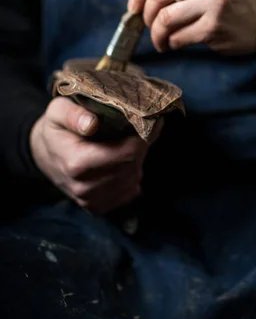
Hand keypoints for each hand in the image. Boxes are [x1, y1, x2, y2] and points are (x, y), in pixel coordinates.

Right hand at [30, 97, 161, 214]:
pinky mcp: (97, 208)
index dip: (142, 136)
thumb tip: (92, 124)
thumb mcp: (58, 111)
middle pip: (133, 166)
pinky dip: (131, 175)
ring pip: (133, 179)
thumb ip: (73, 115)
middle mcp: (84, 188)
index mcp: (77, 164)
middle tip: (140, 129)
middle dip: (140, 146)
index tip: (147, 120)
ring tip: (128, 143)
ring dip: (136, 161)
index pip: (127, 154)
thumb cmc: (56, 128)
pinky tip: (122, 161)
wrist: (45, 154)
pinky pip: (129, 192)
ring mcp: (91, 201)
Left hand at [118, 0, 255, 54]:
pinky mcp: (216, 26)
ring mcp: (215, 1)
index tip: (132, 3)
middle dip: (145, 13)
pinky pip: (178, 36)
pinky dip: (170, 43)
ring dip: (155, 33)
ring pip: (165, 18)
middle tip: (147, 24)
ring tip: (159, 38)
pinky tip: (173, 44)